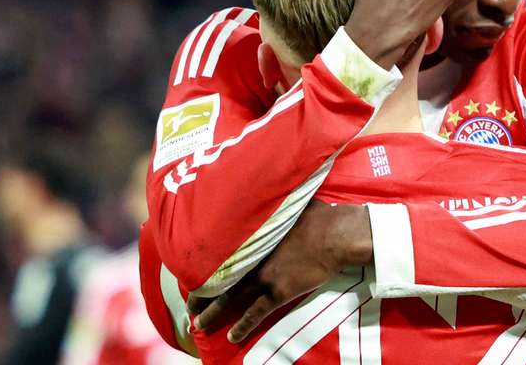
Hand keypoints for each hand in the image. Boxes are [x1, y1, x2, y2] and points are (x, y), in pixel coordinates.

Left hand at [188, 201, 371, 342]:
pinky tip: (232, 337)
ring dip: (213, 314)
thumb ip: (275, 202)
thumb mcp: (290, 201)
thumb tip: (271, 186)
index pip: (221, 255)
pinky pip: (256, 313)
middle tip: (189, 306)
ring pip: (231, 299)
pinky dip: (243, 326)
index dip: (205, 266)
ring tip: (198, 325)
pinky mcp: (279, 292)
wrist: (336, 234)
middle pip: (219, 280)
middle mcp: (253, 259)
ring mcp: (264, 277)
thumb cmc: (318, 215)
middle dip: (201, 295)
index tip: (192, 272)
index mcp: (253, 238)